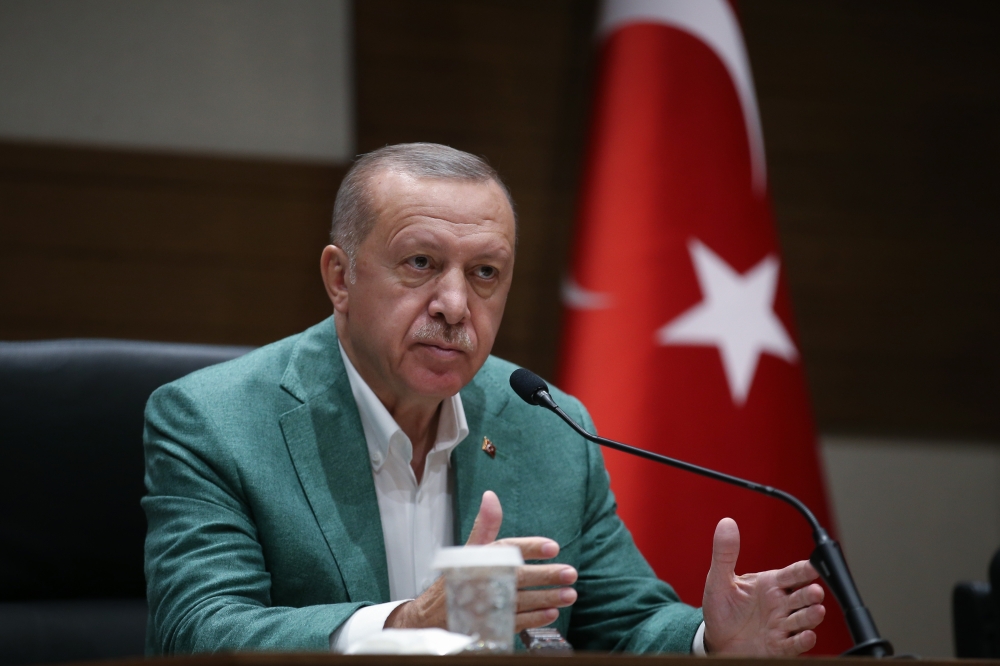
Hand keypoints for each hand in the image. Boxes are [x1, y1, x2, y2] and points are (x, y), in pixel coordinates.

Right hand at [385, 490, 577, 630]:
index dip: (530, 548)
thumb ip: (484, 525)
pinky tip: (551, 613)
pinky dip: (534, 619)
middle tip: (571, 573)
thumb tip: (491, 496)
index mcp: (478, 559)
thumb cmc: (456, 578)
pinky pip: (514, 623)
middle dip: (546, 576)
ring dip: (547, 599)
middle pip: (518, 578)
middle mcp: (482, 582)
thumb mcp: (468, 549)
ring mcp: (485, 606)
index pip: (506, 550)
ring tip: (570, 594)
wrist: (431, 615)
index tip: (553, 547)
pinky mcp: (488, 626)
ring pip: (522, 602)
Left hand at [702, 518, 825, 655]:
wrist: (716, 639)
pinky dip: (802, 641)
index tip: (813, 565)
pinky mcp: (779, 646)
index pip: (792, 574)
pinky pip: (793, 644)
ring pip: (802, 619)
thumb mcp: (719, 579)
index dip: (804, 569)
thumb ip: (725, 553)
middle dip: (811, 594)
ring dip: (811, 615)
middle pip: (802, 596)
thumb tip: (726, 522)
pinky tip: (807, 635)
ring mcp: (781, 625)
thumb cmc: (722, 608)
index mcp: (770, 584)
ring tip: (817, 610)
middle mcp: (780, 604)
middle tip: (816, 591)